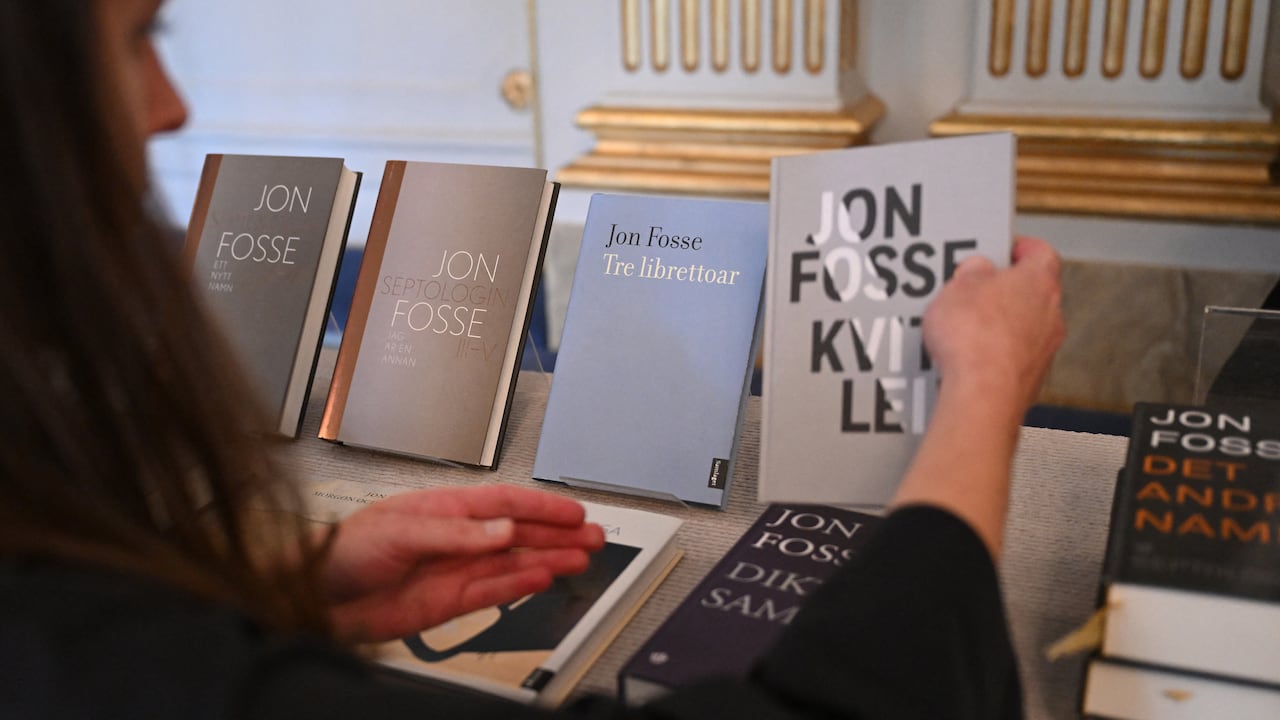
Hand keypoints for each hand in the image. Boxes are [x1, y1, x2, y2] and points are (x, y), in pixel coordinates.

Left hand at [319, 485, 604, 642]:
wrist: (315, 597)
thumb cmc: (343, 551)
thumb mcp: (400, 530)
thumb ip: (456, 533)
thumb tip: (501, 530)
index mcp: (443, 509)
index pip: (504, 505)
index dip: (541, 508)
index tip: (573, 512)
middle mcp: (455, 539)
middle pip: (517, 535)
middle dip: (557, 534)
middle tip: (592, 537)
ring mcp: (454, 570)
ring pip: (513, 564)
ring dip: (548, 560)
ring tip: (580, 558)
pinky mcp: (447, 603)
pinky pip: (493, 593)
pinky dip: (520, 587)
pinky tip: (544, 579)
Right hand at [923, 236, 1063, 418]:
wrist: (981, 395)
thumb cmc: (976, 341)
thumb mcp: (958, 287)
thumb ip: (972, 272)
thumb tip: (976, 270)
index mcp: (1040, 281)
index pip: (1039, 253)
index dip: (1019, 248)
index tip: (1004, 249)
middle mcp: (1051, 315)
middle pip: (1030, 293)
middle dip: (1001, 292)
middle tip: (973, 291)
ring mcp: (1044, 351)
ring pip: (1021, 329)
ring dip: (997, 328)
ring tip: (962, 330)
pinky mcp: (1030, 380)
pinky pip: (1010, 359)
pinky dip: (993, 357)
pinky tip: (966, 359)